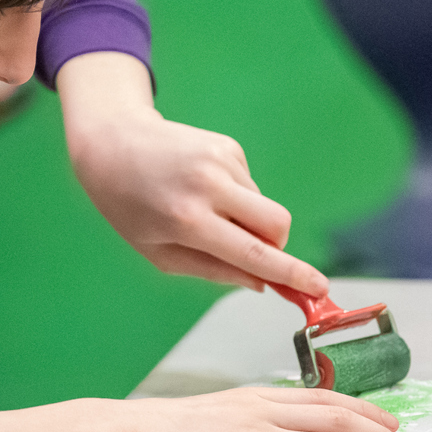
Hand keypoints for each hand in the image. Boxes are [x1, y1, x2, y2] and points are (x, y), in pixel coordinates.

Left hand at [56, 51, 328, 296]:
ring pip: (263, 206)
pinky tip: (201, 188)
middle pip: (277, 224)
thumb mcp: (159, 253)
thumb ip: (214, 271)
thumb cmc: (129, 206)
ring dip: (245, 218)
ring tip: (200, 208)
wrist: (111, 143)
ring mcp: (221, 160)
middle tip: (248, 250)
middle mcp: (209, 186)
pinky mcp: (228, 145)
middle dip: (276, 245)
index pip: (253, 253)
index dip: (291, 274)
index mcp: (188, 221)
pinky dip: (235, 196)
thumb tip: (263, 282)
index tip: (319, 289)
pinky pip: (250, 186)